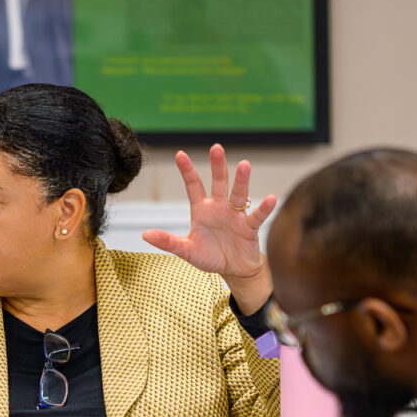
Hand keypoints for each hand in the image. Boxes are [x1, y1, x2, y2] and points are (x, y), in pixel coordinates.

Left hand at [142, 145, 276, 313]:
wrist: (233, 269)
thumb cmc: (209, 256)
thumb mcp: (186, 250)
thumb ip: (167, 242)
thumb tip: (145, 234)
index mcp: (201, 210)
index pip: (193, 186)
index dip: (187, 171)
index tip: (180, 154)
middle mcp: (219, 208)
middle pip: (218, 183)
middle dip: (217, 166)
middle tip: (216, 147)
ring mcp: (235, 215)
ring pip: (238, 194)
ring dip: (241, 180)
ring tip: (244, 164)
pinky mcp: (249, 227)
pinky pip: (257, 216)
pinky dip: (264, 208)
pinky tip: (271, 198)